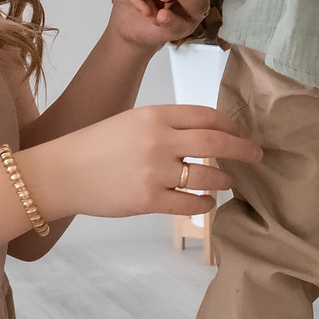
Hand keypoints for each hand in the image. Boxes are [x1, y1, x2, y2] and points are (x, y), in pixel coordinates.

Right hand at [29, 103, 262, 218]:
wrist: (62, 172)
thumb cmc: (96, 145)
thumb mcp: (131, 121)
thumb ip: (165, 125)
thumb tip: (204, 135)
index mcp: (155, 114)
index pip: (206, 116)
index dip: (230, 125)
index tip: (241, 133)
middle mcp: (159, 139)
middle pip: (215, 141)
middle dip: (242, 149)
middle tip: (257, 155)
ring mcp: (154, 171)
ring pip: (206, 175)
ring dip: (223, 179)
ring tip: (228, 182)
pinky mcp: (148, 200)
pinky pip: (189, 203)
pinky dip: (204, 204)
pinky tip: (207, 203)